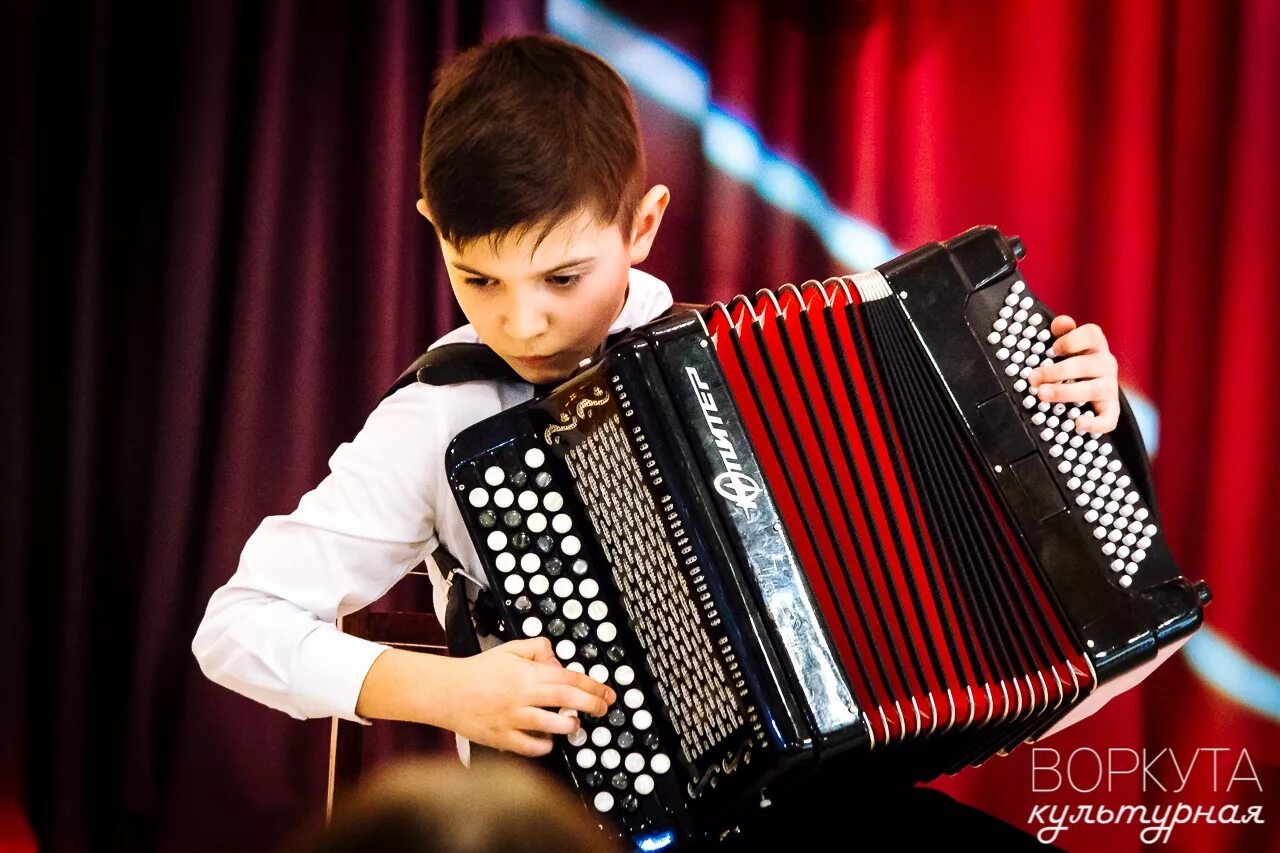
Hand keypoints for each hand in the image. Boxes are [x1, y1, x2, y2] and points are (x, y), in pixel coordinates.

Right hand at [441, 637, 615, 756]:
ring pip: (550, 725)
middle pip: (565, 699)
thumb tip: (558, 660)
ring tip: (575, 724)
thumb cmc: (477, 672)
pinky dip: (543, 747)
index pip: (568, 678)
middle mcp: (522, 696)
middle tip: (603, 708)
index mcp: (527, 674)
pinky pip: (529, 747)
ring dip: (568, 726)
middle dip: (591, 704)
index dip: (592, 685)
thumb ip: (537, 649)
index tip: (607, 692)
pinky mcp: (501, 738)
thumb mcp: (509, 650)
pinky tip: (549, 741)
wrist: (446, 691)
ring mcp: (512, 719)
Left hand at [1025, 316, 1119, 432]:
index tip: (1052, 349)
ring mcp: (1109, 387)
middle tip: (1033, 378)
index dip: (1072, 340)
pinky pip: (1108, 419)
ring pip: (1092, 390)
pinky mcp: (1110, 409)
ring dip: (1065, 393)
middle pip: (1085, 366)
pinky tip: (1078, 424)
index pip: (1092, 335)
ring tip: (1042, 395)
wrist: (1094, 385)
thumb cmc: (1073, 361)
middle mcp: (1106, 364)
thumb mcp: (1067, 344)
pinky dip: (1095, 423)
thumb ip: (1063, 332)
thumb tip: (1059, 323)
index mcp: (1095, 345)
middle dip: (1056, 371)